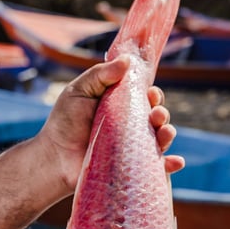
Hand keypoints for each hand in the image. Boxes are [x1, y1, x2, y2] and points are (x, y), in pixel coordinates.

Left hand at [37, 55, 183, 193]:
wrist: (54, 159)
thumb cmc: (64, 123)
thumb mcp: (79, 91)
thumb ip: (100, 75)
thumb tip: (127, 60)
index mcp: (121, 106)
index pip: (145, 97)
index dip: (152, 94)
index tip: (150, 93)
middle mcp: (130, 126)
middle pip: (157, 116)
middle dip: (162, 113)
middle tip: (155, 114)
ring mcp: (133, 148)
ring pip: (160, 139)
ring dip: (168, 134)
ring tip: (163, 133)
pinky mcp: (132, 167)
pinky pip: (157, 167)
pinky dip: (170, 164)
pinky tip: (175, 162)